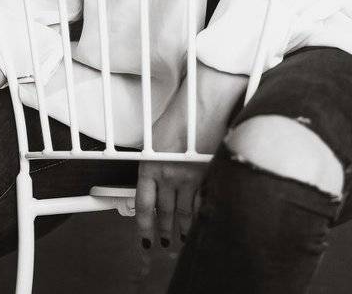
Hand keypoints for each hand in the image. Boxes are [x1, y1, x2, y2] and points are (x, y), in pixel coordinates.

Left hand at [134, 62, 247, 249]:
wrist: (202, 107)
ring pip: (185, 212)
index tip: (145, 239)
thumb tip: (152, 182)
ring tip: (181, 239)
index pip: (144, 205)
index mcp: (150, 167)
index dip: (144, 226)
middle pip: (165, 212)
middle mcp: (168, 176)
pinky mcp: (207, 175)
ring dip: (182, 228)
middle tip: (165, 244)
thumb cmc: (178, 117)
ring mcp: (189, 178)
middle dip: (164, 231)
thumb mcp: (155, 142)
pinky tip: (200, 224)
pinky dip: (200, 216)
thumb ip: (152, 164)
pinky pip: (203, 202)